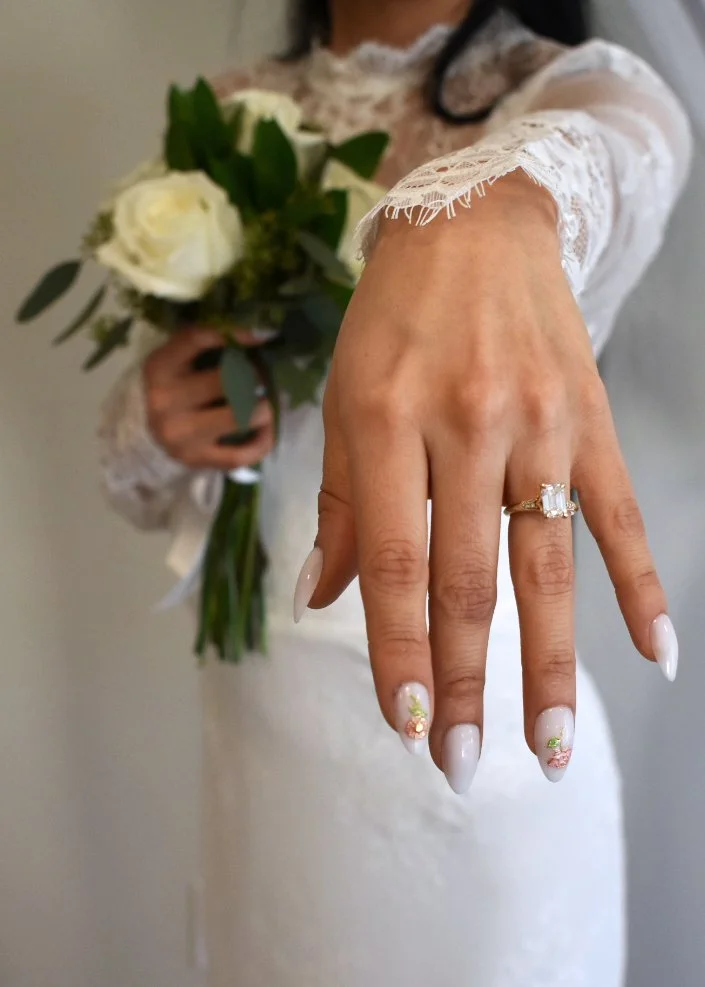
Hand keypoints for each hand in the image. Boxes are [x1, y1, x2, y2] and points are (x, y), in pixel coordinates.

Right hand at [143, 326, 274, 469]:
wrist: (147, 435)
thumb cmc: (173, 388)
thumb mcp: (177, 359)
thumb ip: (205, 342)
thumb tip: (257, 333)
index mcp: (160, 367)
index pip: (198, 339)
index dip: (234, 335)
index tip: (257, 339)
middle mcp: (166, 400)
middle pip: (226, 380)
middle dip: (253, 377)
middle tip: (260, 379)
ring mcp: (181, 434)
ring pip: (239, 416)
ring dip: (263, 409)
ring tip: (264, 406)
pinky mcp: (196, 459)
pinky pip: (241, 454)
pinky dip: (263, 442)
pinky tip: (266, 430)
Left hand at [299, 173, 675, 790]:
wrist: (474, 224)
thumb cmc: (392, 319)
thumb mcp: (345, 398)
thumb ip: (342, 505)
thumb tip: (322, 600)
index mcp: (389, 422)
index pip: (398, 566)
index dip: (399, 653)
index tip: (402, 725)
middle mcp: (468, 428)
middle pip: (471, 583)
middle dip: (463, 683)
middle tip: (458, 762)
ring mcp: (541, 426)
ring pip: (546, 566)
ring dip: (550, 665)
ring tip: (550, 745)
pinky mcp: (591, 421)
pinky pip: (620, 514)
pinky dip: (641, 584)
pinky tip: (655, 651)